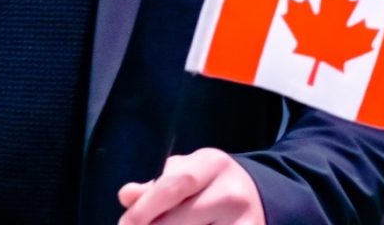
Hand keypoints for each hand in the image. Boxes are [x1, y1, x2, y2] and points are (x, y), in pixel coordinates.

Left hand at [117, 148, 264, 224]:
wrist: (257, 196)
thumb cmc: (208, 184)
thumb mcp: (185, 173)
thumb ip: (155, 187)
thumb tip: (126, 196)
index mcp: (211, 163)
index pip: (172, 186)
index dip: (144, 210)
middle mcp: (231, 191)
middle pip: (182, 220)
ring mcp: (246, 220)